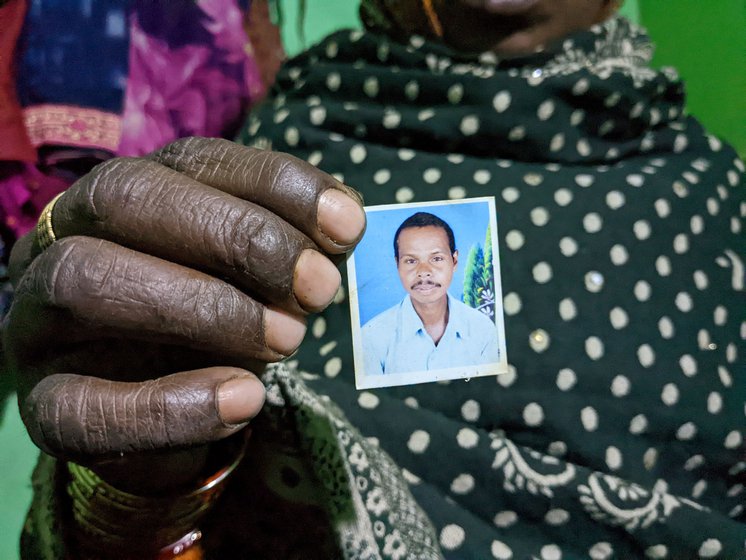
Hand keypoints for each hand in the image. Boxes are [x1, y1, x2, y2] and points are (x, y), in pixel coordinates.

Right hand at [4, 137, 364, 491]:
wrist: (170, 414)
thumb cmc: (217, 325)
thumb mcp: (259, 276)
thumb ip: (291, 247)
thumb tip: (344, 223)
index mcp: (131, 193)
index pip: (193, 160)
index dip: (273, 184)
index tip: (346, 226)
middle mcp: (71, 236)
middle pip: (128, 197)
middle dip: (239, 238)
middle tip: (319, 289)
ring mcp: (41, 318)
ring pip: (90, 280)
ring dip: (206, 308)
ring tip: (288, 341)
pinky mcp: (46, 402)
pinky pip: (87, 404)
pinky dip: (173, 405)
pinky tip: (245, 401)